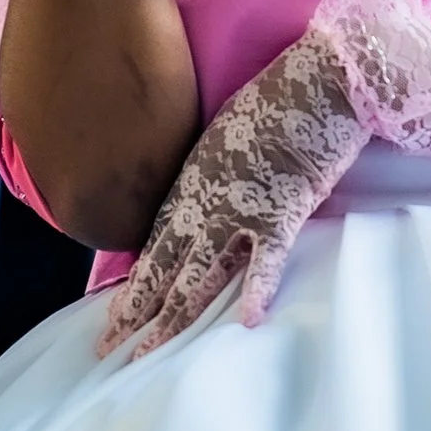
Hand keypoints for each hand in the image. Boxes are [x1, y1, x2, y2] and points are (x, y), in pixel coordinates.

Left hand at [101, 0, 430, 356]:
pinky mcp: (282, 211)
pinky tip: (248, 321)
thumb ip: (217, 170)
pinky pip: (266, 259)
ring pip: (199, 272)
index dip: (136, 280)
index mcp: (193, 179)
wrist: (322, 77)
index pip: (156, 241)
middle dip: (134, 310)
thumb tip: (214, 195)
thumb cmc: (282, 98)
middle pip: (163, 265)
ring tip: (148, 353)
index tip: (119, 312)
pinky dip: (258, 289)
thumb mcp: (231, 133)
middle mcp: (206, 199)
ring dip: (173, 315)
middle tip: (108, 347)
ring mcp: (240, 208)